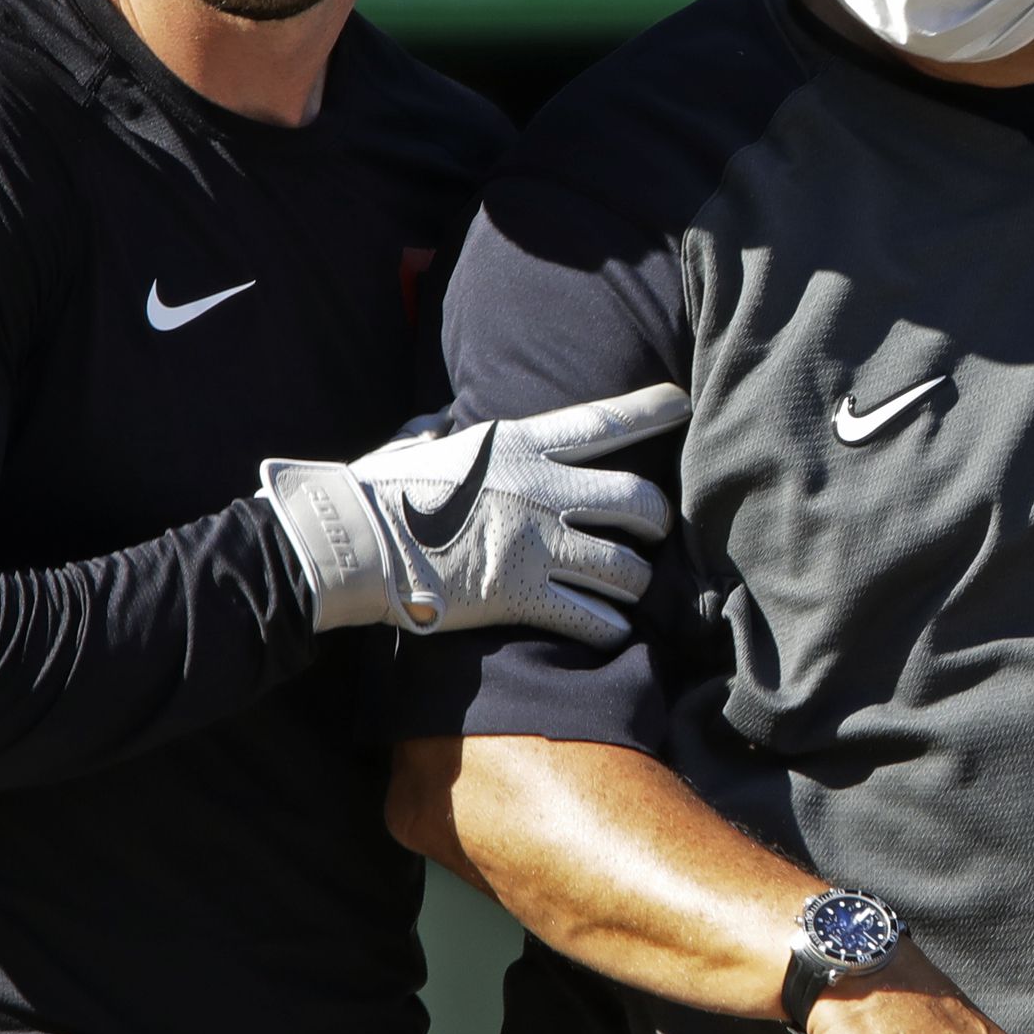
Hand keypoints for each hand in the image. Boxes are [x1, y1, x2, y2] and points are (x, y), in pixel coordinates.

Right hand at [259, 384, 689, 647]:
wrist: (351, 542)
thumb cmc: (374, 492)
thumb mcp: (411, 445)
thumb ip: (434, 431)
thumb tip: (433, 422)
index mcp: (517, 446)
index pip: (601, 422)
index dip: (650, 410)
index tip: (682, 401)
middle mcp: (541, 491)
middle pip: (638, 500)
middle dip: (656, 521)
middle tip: (653, 535)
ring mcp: (536, 544)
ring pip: (626, 567)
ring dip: (635, 583)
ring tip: (628, 591)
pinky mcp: (523, 596)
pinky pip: (595, 618)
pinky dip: (611, 629)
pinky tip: (610, 632)